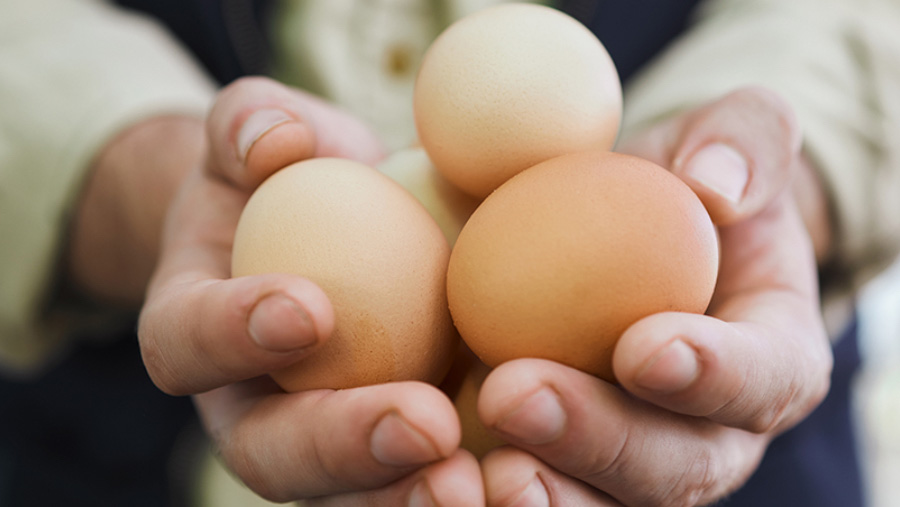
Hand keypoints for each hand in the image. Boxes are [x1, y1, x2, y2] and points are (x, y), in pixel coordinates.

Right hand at [137, 77, 481, 504]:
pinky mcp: (388, 448)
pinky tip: (524, 475)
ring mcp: (320, 441)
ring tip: (477, 485)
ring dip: (409, 496)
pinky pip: (418, 478)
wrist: (331, 222)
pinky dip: (472, 486)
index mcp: (195, 331)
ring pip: (350, 496)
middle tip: (425, 424)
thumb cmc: (288, 174)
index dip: (233, 334)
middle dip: (344, 448)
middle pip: (272, 455)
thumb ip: (252, 123)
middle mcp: (248, 406)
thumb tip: (279, 141)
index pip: (188, 343)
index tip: (310, 309)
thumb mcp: (261, 132)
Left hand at [476, 87, 833, 505]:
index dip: (714, 374)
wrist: (631, 231)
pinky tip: (436, 476)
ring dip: (542, 495)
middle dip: (598, 440)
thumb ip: (744, 139)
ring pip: (603, 502)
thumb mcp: (726, 137)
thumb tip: (715, 185)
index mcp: (772, 355)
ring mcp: (637, 461)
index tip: (643, 347)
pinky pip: (536, 490)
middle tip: (515, 395)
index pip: (766, 377)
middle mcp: (711, 431)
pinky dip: (487, 493)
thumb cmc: (685, 184)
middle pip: (675, 467)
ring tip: (478, 472)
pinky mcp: (570, 464)